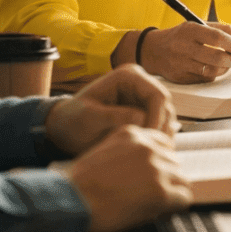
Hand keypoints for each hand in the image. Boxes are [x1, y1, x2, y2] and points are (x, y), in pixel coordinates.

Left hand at [45, 64, 178, 155]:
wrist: (64, 130)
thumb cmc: (72, 121)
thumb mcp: (89, 118)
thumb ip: (114, 116)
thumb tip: (142, 118)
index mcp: (128, 76)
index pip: (157, 95)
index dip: (157, 118)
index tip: (149, 139)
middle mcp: (140, 83)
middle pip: (165, 107)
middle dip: (160, 129)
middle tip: (152, 152)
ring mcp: (143, 98)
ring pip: (166, 118)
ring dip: (161, 137)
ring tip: (150, 155)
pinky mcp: (144, 112)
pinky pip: (159, 126)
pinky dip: (156, 140)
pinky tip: (147, 153)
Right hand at [61, 126, 192, 231]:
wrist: (69, 200)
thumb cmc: (78, 182)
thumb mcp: (103, 150)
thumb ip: (127, 151)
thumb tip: (148, 164)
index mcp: (133, 134)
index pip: (163, 144)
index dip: (159, 162)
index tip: (153, 174)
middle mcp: (148, 147)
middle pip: (174, 162)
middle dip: (165, 177)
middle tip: (151, 193)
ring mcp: (156, 168)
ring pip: (181, 179)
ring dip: (171, 191)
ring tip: (154, 204)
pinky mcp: (160, 191)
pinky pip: (184, 198)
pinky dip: (176, 206)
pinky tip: (162, 211)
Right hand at [138, 22, 230, 82]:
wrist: (153, 50)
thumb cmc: (183, 36)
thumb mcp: (197, 25)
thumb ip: (220, 29)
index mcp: (190, 30)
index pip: (216, 37)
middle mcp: (183, 47)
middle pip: (216, 57)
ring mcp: (180, 64)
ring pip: (211, 71)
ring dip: (225, 69)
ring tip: (228, 64)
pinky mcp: (180, 77)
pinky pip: (203, 79)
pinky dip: (213, 75)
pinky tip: (214, 69)